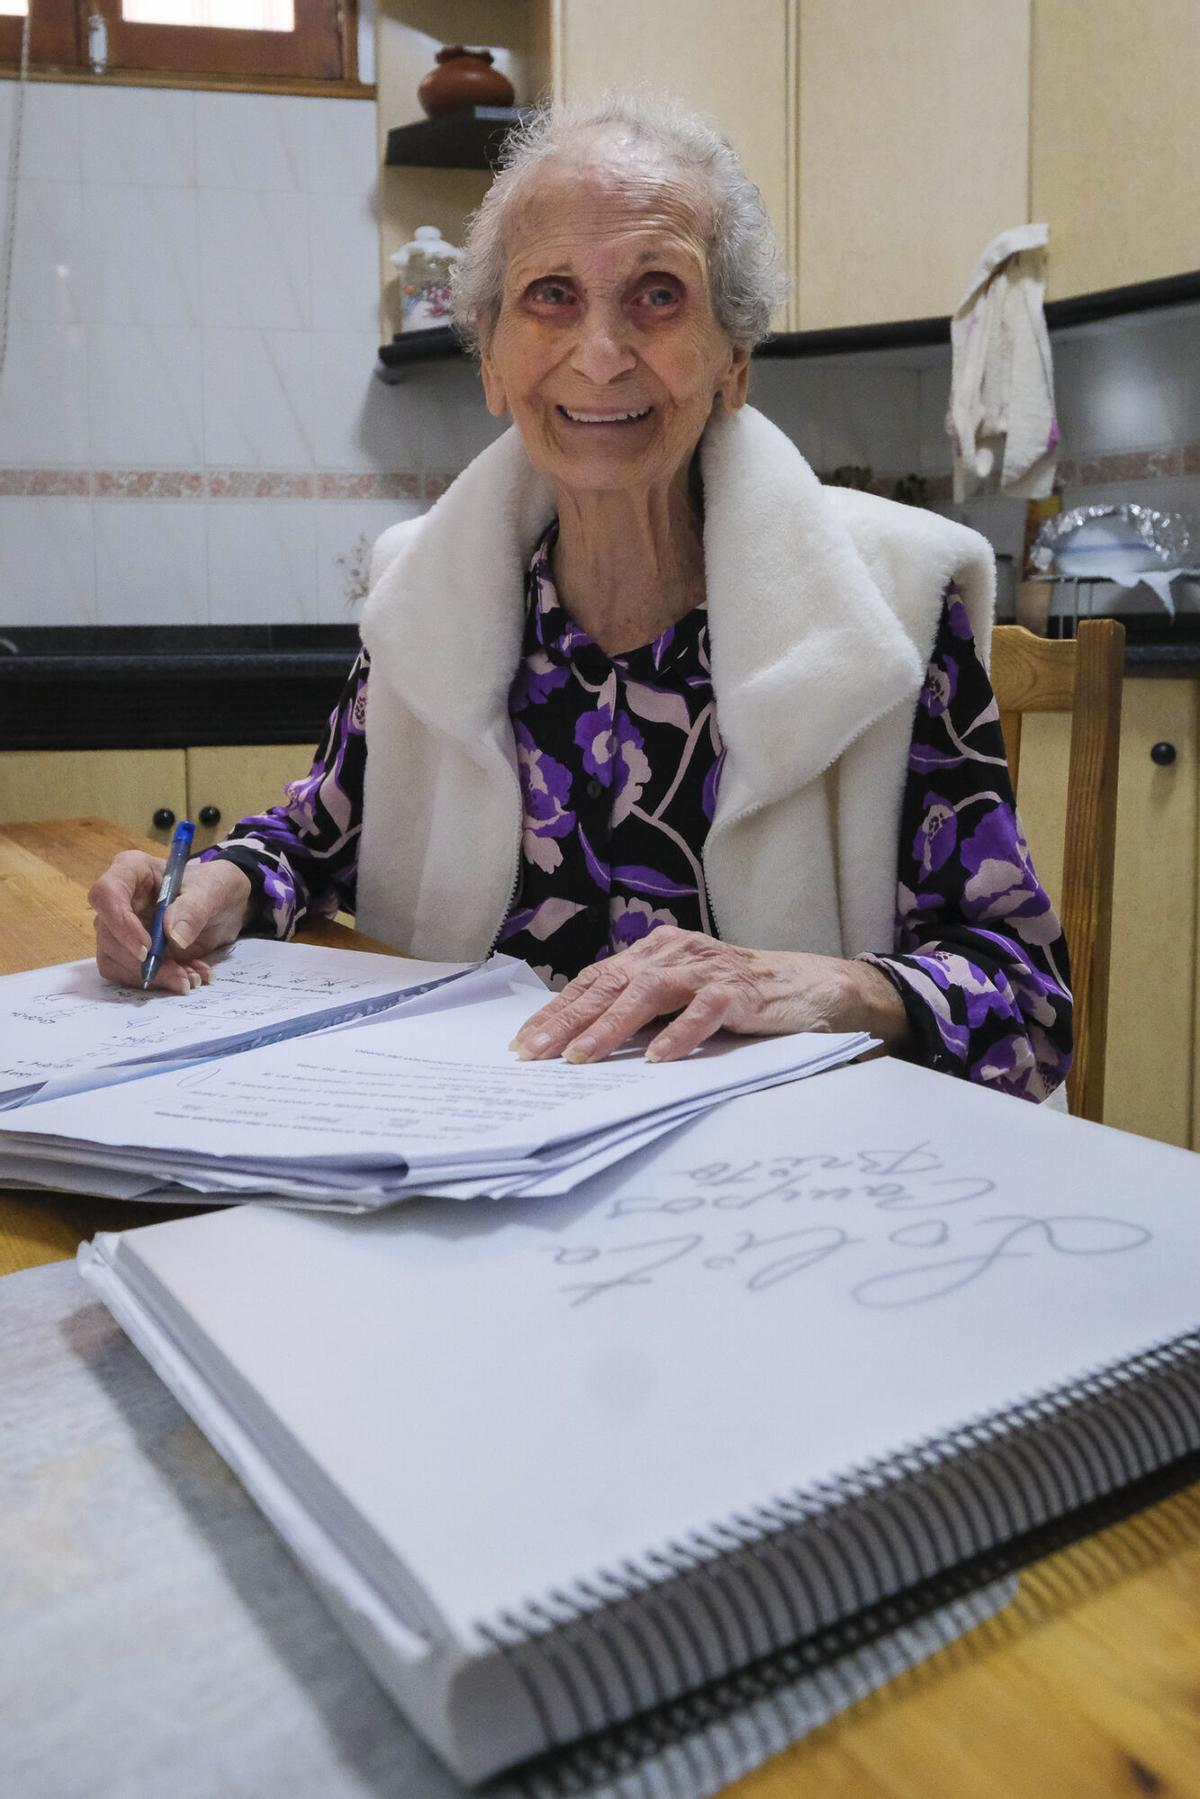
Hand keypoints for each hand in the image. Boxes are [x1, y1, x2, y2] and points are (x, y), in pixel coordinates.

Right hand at [88, 852, 253, 993]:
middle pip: (108, 936)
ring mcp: (120, 927)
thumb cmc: (214, 886)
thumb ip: (194, 910)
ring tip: (190, 978)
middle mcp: (119, 899)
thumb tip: (173, 937)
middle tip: (182, 976)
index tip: (147, 949)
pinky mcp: (129, 950)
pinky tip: (188, 975)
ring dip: (152, 976)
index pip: (106, 895)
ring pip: (114, 960)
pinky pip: (129, 973)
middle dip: (142, 964)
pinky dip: (158, 981)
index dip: (120, 924)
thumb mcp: (214, 891)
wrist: (224, 906)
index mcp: (132, 870)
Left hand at [510, 927, 910, 1063]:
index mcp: (655, 951)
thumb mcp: (683, 996)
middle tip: (533, 1054)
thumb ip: (642, 1009)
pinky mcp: (738, 990)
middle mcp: (674, 952)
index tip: (524, 1043)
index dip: (557, 1010)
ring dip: (610, 1028)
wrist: (812, 986)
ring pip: (646, 994)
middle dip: (566, 1021)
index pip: (594, 980)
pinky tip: (656, 1061)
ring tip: (580, 1059)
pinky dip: (678, 1035)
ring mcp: (706, 969)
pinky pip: (702, 1011)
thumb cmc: (740, 996)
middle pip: (609, 985)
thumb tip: (583, 1042)